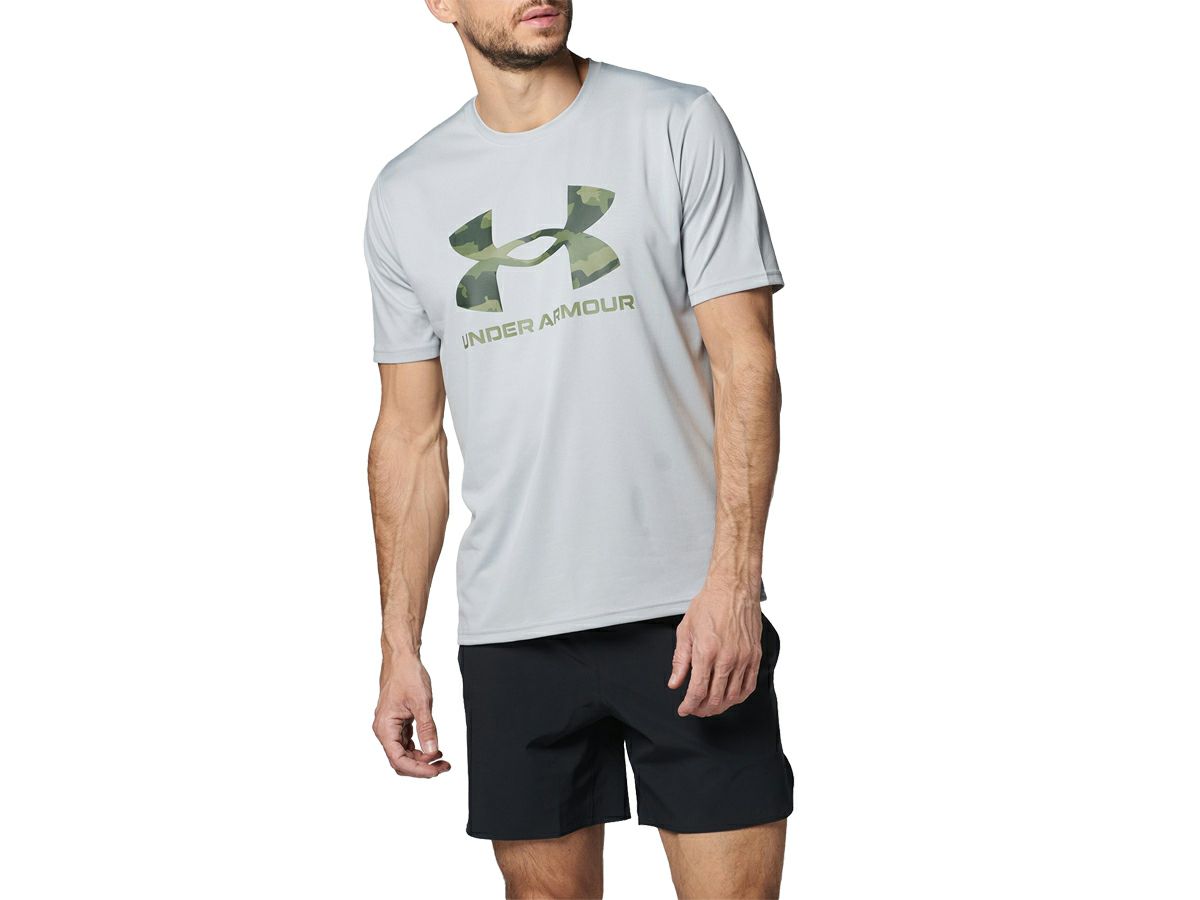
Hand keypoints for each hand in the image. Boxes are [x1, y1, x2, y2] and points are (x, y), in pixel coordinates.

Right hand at [373, 654, 450, 777]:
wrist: (402, 659)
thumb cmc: (407, 675)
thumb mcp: (421, 703)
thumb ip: (427, 729)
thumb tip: (432, 750)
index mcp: (385, 727)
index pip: (399, 760)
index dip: (418, 769)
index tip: (435, 771)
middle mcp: (384, 730)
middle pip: (401, 761)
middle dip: (422, 767)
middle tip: (443, 766)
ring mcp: (391, 727)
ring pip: (404, 753)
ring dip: (422, 759)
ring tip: (442, 759)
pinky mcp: (398, 723)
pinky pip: (406, 743)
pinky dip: (420, 748)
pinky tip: (434, 748)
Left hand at [668, 586, 762, 717]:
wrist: (733, 589)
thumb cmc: (709, 605)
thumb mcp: (685, 630)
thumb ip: (680, 660)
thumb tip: (675, 682)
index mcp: (706, 652)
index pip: (697, 691)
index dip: (689, 705)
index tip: (684, 709)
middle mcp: (727, 658)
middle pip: (716, 698)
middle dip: (703, 709)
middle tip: (695, 709)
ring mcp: (743, 658)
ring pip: (733, 695)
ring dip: (720, 706)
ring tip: (711, 706)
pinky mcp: (755, 655)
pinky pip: (749, 685)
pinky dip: (739, 696)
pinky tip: (731, 698)